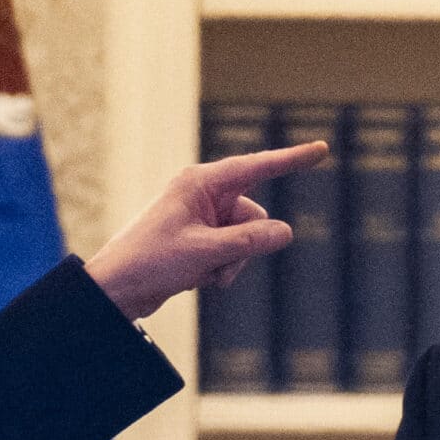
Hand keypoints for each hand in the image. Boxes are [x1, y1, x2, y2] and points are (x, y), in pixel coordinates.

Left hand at [84, 141, 330, 321]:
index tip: (321, 149)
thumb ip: (249, 241)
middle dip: (244, 246)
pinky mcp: (201, 241)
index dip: (291, 159)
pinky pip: (232, 253)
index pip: (256, 167)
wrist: (117, 290)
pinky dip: (221, 269)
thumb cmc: (150, 261)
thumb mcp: (205, 252)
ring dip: (231, 263)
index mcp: (200, 182)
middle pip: (254, 216)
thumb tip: (285, 232)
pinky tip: (195, 278)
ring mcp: (203, 219)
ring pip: (246, 240)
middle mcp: (204, 195)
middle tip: (215, 263)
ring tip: (200, 274)